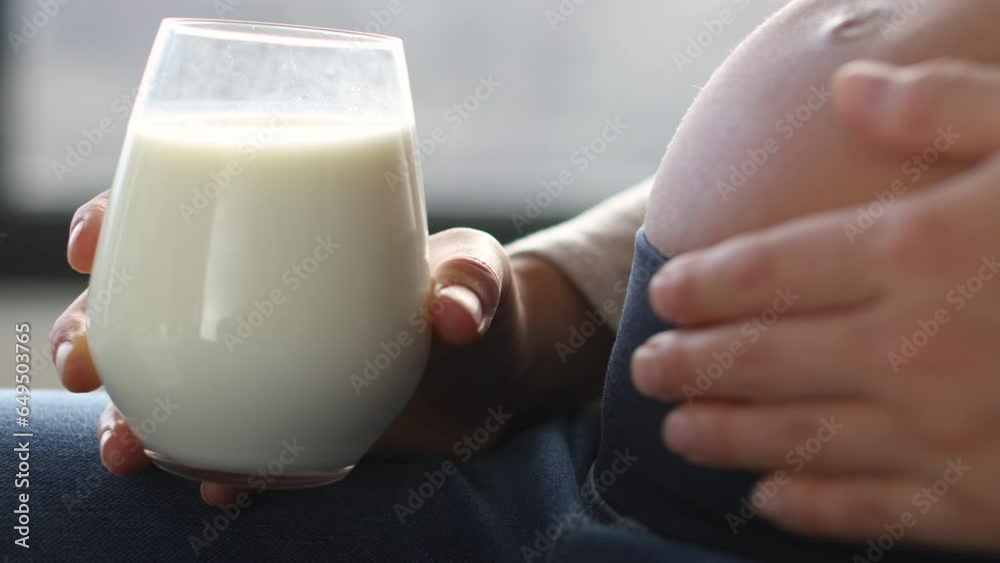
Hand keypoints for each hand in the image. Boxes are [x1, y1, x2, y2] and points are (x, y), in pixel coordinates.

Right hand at [52, 192, 602, 504]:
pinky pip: (228, 447)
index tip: (90, 246)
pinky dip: (214, 469)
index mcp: (285, 239)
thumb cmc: (475, 300)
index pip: (184, 211)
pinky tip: (220, 491)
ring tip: (128, 451)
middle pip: (149, 308)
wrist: (489, 377)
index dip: (123, 220)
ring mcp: (265, 368)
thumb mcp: (478, 276)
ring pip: (172, 387)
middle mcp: (258, 304)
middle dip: (96, 334)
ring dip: (132, 419)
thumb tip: (454, 317)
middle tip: (83, 368)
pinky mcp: (284, 426)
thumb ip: (473, 283)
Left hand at [630, 60, 999, 551]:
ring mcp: (942, 434)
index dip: (705, 284)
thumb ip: (948, 110)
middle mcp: (908, 347)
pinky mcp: (984, 505)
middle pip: (760, 358)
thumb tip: (853, 86)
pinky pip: (870, 512)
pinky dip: (807, 507)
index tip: (663, 295)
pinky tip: (766, 501)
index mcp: (917, 251)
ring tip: (677, 430)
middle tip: (645, 372)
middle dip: (692, 364)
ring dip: (725, 435)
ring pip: (794, 438)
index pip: (768, 268)